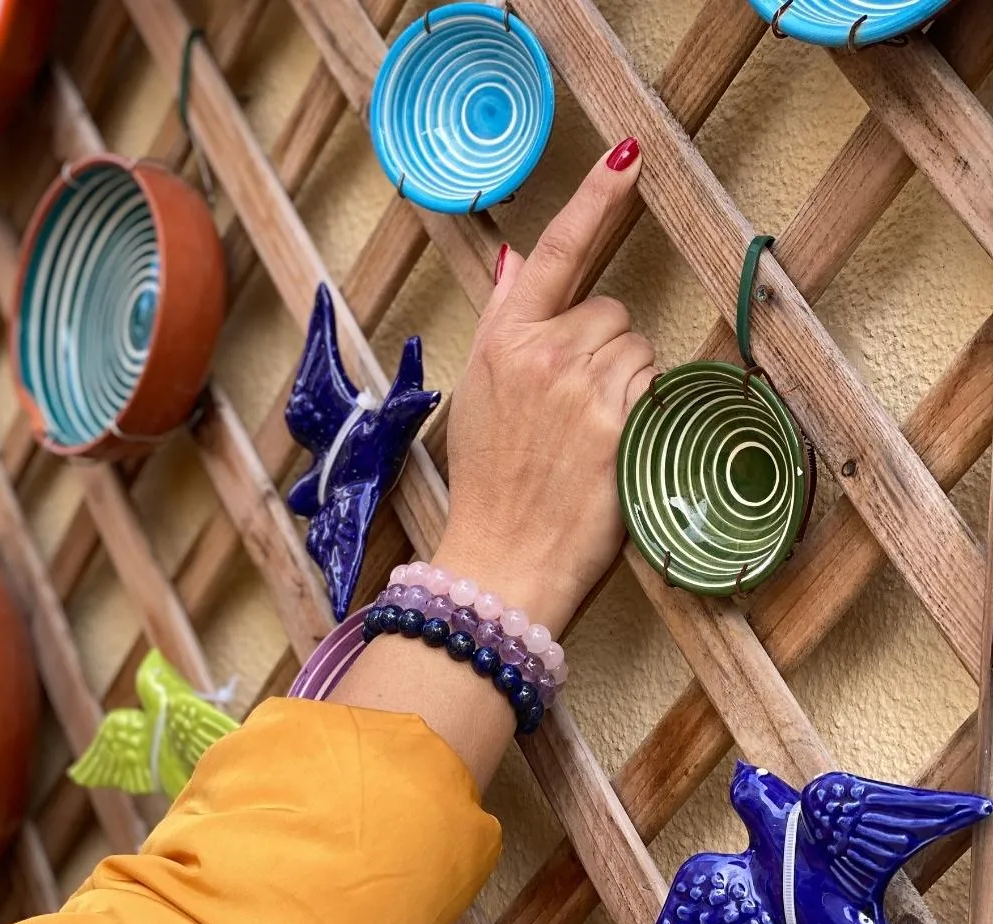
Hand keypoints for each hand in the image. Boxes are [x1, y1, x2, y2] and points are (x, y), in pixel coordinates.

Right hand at [435, 138, 656, 633]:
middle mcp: (543, 353)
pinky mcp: (622, 423)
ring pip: (637, 350)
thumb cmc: (487, 489)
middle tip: (574, 410)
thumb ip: (504, 328)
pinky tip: (611, 450)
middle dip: (603, 350)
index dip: (593, 200)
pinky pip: (654, 389)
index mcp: (502, 343)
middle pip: (610, 311)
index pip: (555, 253)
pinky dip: (643, 413)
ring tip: (589, 437)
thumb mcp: (475, 399)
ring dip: (626, 384)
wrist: (501, 562)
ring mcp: (585, 388)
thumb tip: (519, 265)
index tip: (628, 156)